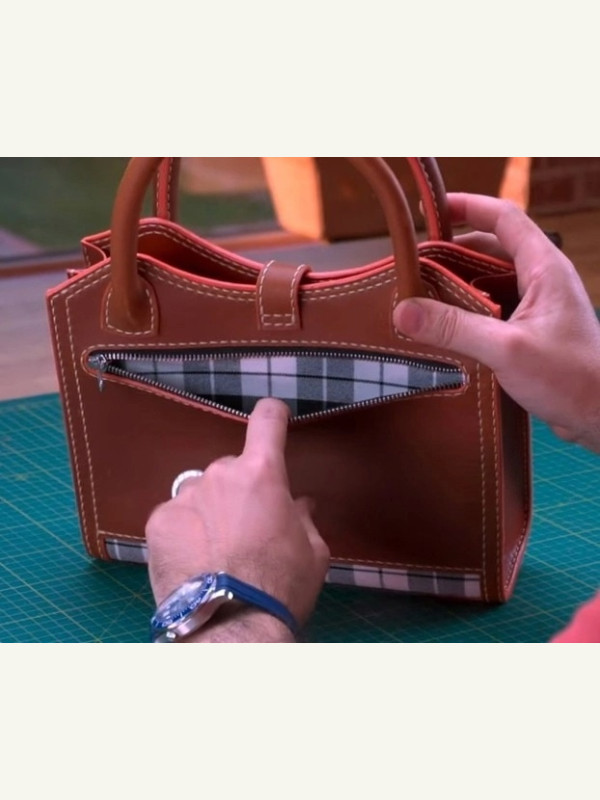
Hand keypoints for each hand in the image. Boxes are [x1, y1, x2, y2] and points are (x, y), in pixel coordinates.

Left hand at [145, 398, 329, 639]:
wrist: (230, 627)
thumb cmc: (281, 586)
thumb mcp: (313, 552)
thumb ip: (303, 518)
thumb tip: (299, 505)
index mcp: (262, 474)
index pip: (266, 421)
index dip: (272, 416)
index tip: (273, 417)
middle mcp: (219, 474)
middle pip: (232, 469)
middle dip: (240, 490)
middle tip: (247, 529)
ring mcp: (184, 496)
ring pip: (201, 492)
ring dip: (210, 509)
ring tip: (216, 552)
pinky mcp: (158, 521)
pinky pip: (177, 515)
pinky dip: (185, 531)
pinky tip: (194, 561)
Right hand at [394, 193, 599, 452]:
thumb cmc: (571, 378)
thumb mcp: (507, 349)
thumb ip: (455, 328)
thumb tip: (404, 310)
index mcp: (545, 268)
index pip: (504, 218)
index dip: (467, 207)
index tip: (430, 209)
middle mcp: (543, 281)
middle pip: (492, 249)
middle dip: (453, 253)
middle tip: (416, 265)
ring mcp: (539, 307)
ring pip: (491, 281)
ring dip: (459, 285)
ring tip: (423, 297)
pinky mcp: (533, 332)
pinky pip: (495, 309)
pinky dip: (469, 311)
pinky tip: (446, 328)